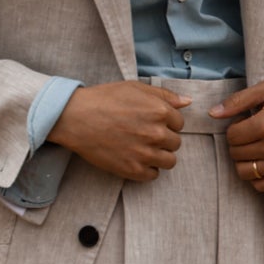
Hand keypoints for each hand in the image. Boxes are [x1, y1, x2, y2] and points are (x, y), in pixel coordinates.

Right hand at [52, 81, 190, 181]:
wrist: (76, 118)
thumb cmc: (103, 99)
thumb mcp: (135, 88)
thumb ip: (164, 95)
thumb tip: (187, 102)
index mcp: (160, 111)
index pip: (179, 124)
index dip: (167, 123)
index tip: (152, 123)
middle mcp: (156, 133)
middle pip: (176, 143)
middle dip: (164, 139)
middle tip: (145, 135)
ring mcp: (145, 153)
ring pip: (169, 161)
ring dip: (160, 156)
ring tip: (143, 149)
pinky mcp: (133, 170)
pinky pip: (153, 175)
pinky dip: (147, 169)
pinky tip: (135, 159)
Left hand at [210, 74, 263, 190]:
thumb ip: (238, 101)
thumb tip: (212, 114)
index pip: (232, 136)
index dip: (235, 126)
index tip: (247, 120)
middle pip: (236, 154)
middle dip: (238, 142)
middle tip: (252, 131)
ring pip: (244, 172)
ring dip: (244, 159)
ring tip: (256, 145)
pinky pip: (261, 186)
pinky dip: (256, 175)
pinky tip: (263, 159)